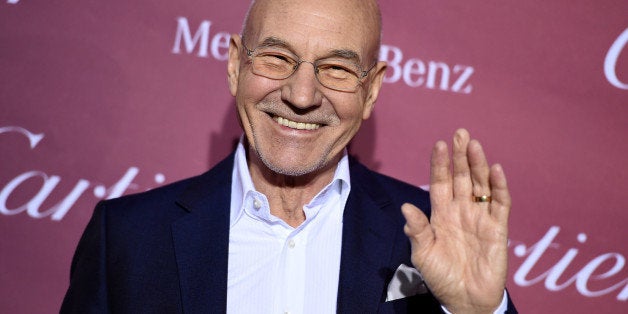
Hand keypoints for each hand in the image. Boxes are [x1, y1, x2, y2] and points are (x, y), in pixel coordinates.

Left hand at [401, 129, 510, 313]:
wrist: (464, 300)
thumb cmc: (441, 277)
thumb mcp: (423, 255)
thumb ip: (417, 231)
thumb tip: (406, 207)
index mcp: (441, 214)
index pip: (440, 182)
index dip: (440, 164)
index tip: (438, 144)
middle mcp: (461, 211)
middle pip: (461, 177)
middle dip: (460, 156)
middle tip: (459, 133)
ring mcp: (480, 217)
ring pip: (480, 184)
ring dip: (478, 164)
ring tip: (474, 145)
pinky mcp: (498, 229)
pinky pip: (500, 204)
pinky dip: (499, 187)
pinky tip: (495, 170)